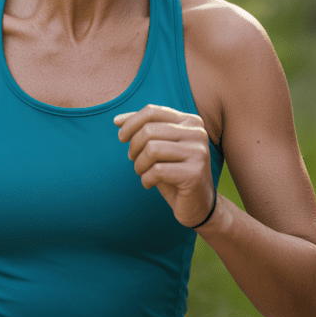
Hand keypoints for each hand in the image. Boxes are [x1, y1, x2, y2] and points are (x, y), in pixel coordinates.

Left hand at [114, 104, 215, 228]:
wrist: (198, 204)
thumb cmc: (174, 173)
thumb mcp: (159, 147)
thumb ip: (142, 129)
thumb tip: (117, 120)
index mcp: (190, 121)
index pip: (153, 111)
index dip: (131, 122)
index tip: (121, 137)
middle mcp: (198, 133)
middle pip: (148, 130)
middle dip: (134, 148)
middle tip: (134, 161)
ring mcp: (199, 152)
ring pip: (151, 150)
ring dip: (139, 165)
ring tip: (143, 172)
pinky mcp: (195, 173)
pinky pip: (157, 171)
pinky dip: (146, 179)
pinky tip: (150, 184)